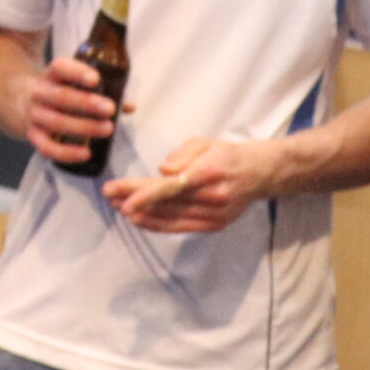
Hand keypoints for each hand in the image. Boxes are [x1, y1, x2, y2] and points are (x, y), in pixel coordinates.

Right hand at [19, 55, 130, 168]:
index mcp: (50, 75)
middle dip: (86, 103)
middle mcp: (39, 93)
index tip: (96, 79)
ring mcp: (33, 114)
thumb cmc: (55, 91)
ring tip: (108, 129)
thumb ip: (99, 93)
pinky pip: (47, 147)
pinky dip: (66, 153)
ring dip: (83, 127)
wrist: (15, 100)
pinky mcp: (32, 135)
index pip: (59, 68)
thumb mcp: (69, 84)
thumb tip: (129, 106)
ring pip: (56, 122)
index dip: (76, 72)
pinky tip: (86, 154)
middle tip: (110, 109)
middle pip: (59, 96)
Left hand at [105, 137, 277, 232]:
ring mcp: (216, 214)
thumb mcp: (205, 142)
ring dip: (141, 214)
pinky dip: (158, 225)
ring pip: (171, 217)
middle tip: (108, 195)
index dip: (142, 192)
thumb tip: (163, 170)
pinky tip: (139, 220)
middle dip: (133, 200)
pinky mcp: (216, 225)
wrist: (260, 173)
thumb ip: (183, 154)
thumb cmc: (227, 154)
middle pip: (166, 201)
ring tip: (118, 206)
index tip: (117, 193)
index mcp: (210, 172)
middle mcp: (214, 196)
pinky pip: (181, 227)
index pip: (170, 185)